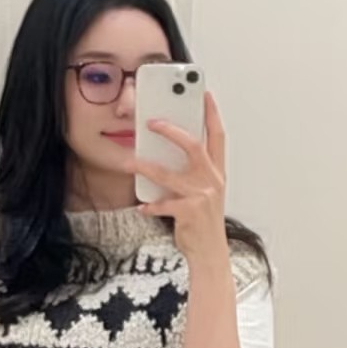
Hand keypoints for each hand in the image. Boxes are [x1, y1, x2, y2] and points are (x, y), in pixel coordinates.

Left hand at [128, 89, 228, 262]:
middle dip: (172, 131)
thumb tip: (166, 154)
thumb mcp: (204, 193)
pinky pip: (163, 203)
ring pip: (168, 173)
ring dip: (145, 166)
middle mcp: (212, 180)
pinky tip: (142, 206)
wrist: (210, 253)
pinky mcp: (189, 212)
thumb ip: (192, 173)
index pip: (217, 136)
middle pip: (193, 146)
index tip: (203, 94)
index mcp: (217, 172)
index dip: (211, 114)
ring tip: (128, 162)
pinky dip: (150, 205)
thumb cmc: (203, 222)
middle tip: (152, 122)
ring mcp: (202, 196)